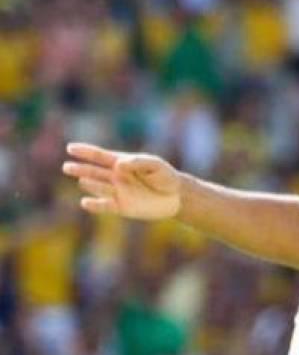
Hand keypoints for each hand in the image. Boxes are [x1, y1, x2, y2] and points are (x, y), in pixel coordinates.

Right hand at [62, 143, 181, 218]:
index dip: (85, 152)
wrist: (176, 197)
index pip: (100, 156)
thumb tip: (118, 164)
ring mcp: (118, 192)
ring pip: (98, 187)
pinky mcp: (122, 207)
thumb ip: (138, 163)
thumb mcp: (155, 165)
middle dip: (81, 169)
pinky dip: (95, 205)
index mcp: (122, 163)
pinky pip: (105, 206)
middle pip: (94, 172)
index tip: (70, 148)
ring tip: (82, 180)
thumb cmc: (165, 177)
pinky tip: (85, 203)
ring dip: (90, 184)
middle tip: (66, 166)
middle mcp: (116, 177)